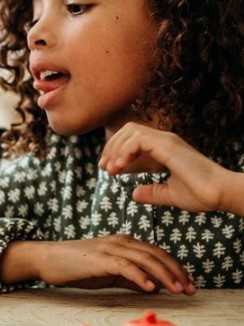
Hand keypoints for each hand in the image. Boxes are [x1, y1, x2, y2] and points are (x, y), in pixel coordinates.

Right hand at [1, 236, 194, 294]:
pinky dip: (140, 276)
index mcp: (123, 242)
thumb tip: (151, 286)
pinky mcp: (98, 258)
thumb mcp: (107, 272)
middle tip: (190, 290)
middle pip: (156, 254)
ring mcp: (109, 248)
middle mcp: (119, 241)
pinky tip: (151, 288)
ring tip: (177, 290)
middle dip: (177, 272)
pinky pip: (125, 266)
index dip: (176, 268)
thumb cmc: (74, 267)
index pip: (157, 253)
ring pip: (145, 259)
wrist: (46, 259)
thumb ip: (128, 277)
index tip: (188, 285)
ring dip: (165, 275)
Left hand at [100, 122, 227, 211]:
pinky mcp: (169, 146)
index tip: (107, 169)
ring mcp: (167, 141)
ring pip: (131, 131)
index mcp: (165, 148)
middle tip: (104, 168)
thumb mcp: (169, 194)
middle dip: (111, 147)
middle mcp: (165, 140)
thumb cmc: (201, 194)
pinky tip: (120, 167)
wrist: (221, 194)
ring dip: (116, 149)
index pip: (133, 137)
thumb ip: (152, 192)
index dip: (116, 150)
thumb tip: (134, 194)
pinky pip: (139, 140)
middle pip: (128, 130)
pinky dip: (125, 151)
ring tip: (111, 170)